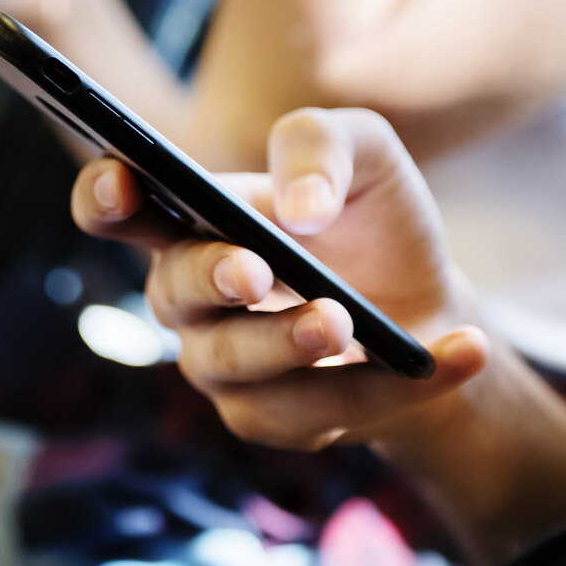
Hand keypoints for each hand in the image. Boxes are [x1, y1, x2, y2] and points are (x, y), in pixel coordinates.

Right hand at [72, 108, 490, 450]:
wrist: (427, 303)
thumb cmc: (371, 222)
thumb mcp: (366, 154)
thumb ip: (322, 147)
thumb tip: (298, 209)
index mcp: (191, 220)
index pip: (116, 208)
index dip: (104, 196)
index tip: (121, 182)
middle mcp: (189, 297)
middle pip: (172, 293)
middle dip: (211, 277)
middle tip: (254, 268)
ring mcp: (222, 365)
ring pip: (237, 366)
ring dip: (290, 343)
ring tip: (348, 321)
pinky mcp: (273, 419)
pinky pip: (320, 411)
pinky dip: (397, 383)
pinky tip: (461, 351)